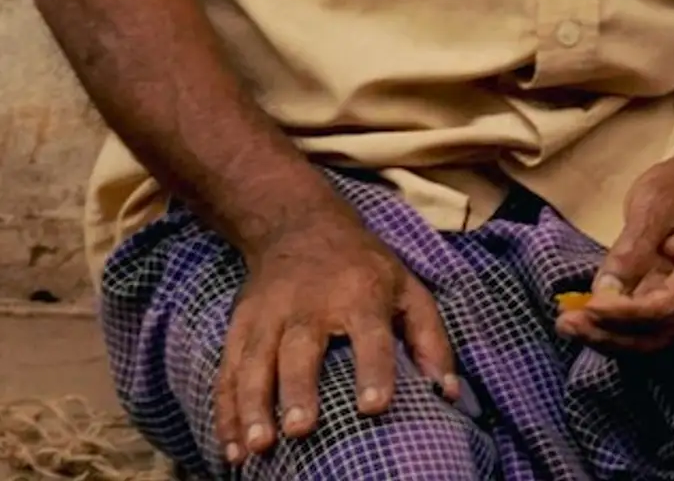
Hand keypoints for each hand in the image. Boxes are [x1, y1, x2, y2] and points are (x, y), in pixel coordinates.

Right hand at [217, 204, 458, 465]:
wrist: (299, 225)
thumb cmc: (364, 267)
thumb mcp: (406, 287)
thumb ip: (430, 338)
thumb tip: (447, 393)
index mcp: (361, 292)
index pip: (369, 332)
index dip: (374, 369)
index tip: (374, 406)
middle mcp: (310, 304)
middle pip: (301, 350)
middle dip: (299, 390)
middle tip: (301, 430)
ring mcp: (269, 315)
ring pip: (255, 364)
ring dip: (253, 408)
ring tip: (257, 449)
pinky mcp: (240, 326)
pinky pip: (228, 373)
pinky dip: (226, 412)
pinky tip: (231, 448)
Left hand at [558, 149, 673, 353]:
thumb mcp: (655, 203)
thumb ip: (632, 248)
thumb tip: (604, 292)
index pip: (670, 306)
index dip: (628, 314)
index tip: (589, 306)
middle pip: (660, 334)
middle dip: (612, 335)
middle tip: (567, 323)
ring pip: (650, 342)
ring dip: (608, 340)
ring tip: (567, 326)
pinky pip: (644, 332)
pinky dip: (612, 332)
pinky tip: (582, 322)